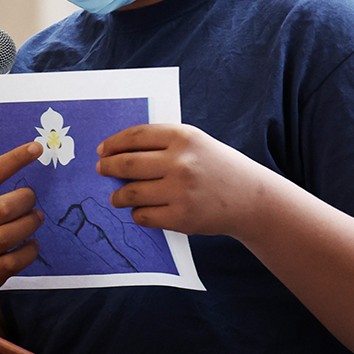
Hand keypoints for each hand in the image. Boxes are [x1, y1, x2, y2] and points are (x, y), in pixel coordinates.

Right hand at [0, 137, 44, 312]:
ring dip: (31, 223)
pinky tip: (31, 244)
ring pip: (11, 234)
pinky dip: (29, 251)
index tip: (36, 148)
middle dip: (25, 199)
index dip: (14, 159)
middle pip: (4, 207)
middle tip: (30, 199)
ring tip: (35, 218)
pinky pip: (15, 261)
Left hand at [97, 123, 268, 239]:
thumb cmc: (216, 168)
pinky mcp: (182, 217)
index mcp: (184, 137)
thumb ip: (161, 143)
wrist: (251, 199)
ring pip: (130, 193)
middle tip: (101, 170)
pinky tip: (141, 210)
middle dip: (108, 168)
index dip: (113, 144)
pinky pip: (143, 216)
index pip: (135, 136)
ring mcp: (181, 191)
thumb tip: (115, 153)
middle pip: (126, 164)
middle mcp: (181, 162)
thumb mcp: (195, 143)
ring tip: (117, 196)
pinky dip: (137, 214)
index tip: (102, 151)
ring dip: (118, 196)